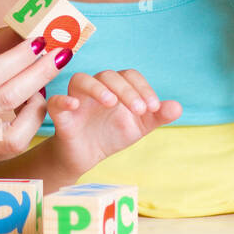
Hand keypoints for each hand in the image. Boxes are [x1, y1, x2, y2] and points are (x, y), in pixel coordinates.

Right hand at [0, 27, 63, 163]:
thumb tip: (22, 27)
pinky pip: (13, 142)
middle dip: (39, 71)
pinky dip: (30, 121)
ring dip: (39, 99)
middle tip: (62, 49)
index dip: (18, 56)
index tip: (40, 36)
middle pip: (7, 99)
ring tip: (49, 72)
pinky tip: (34, 98)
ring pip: (16, 129)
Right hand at [44, 70, 181, 177]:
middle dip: (126, 90)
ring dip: (97, 88)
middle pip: (108, 75)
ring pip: (81, 79)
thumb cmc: (112, 135)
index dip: (143, 87)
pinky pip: (56, 100)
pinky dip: (64, 100)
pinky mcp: (61, 115)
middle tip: (139, 110)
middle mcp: (96, 88)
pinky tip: (75, 105)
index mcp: (116, 87)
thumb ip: (157, 116)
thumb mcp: (139, 127)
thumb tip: (177, 107)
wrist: (87, 158)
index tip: (154, 108)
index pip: (129, 75)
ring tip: (112, 103)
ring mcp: (76, 99)